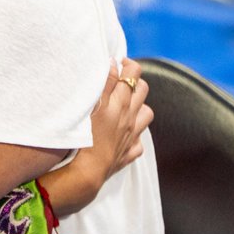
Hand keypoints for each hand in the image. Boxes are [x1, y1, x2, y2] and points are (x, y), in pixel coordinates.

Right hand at [39, 58, 151, 214]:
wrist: (87, 171)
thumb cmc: (85, 136)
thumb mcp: (92, 105)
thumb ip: (105, 83)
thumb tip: (114, 63)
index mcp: (121, 102)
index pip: (134, 74)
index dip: (128, 64)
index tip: (118, 62)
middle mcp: (131, 117)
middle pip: (143, 90)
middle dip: (134, 80)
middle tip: (120, 79)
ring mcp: (132, 136)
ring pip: (147, 115)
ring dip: (139, 106)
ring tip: (125, 104)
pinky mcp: (128, 153)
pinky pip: (138, 142)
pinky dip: (134, 135)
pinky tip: (124, 134)